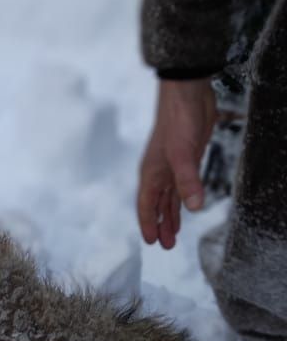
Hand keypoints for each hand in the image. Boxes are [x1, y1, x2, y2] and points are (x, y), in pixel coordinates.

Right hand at [137, 78, 216, 249]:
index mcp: (152, 174)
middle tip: (166, 245)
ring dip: (171, 215)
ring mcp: (172, 166)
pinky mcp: (187, 160)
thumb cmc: (178, 121)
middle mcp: (159, 173)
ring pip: (169, 197)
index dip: (149, 224)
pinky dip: (182, 199)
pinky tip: (187, 207)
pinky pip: (181, 186)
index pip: (147, 206)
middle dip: (161, 225)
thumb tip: (193, 208)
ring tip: (174, 234)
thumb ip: (188, 181)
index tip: (151, 242)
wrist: (188, 94)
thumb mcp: (183, 154)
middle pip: (158, 205)